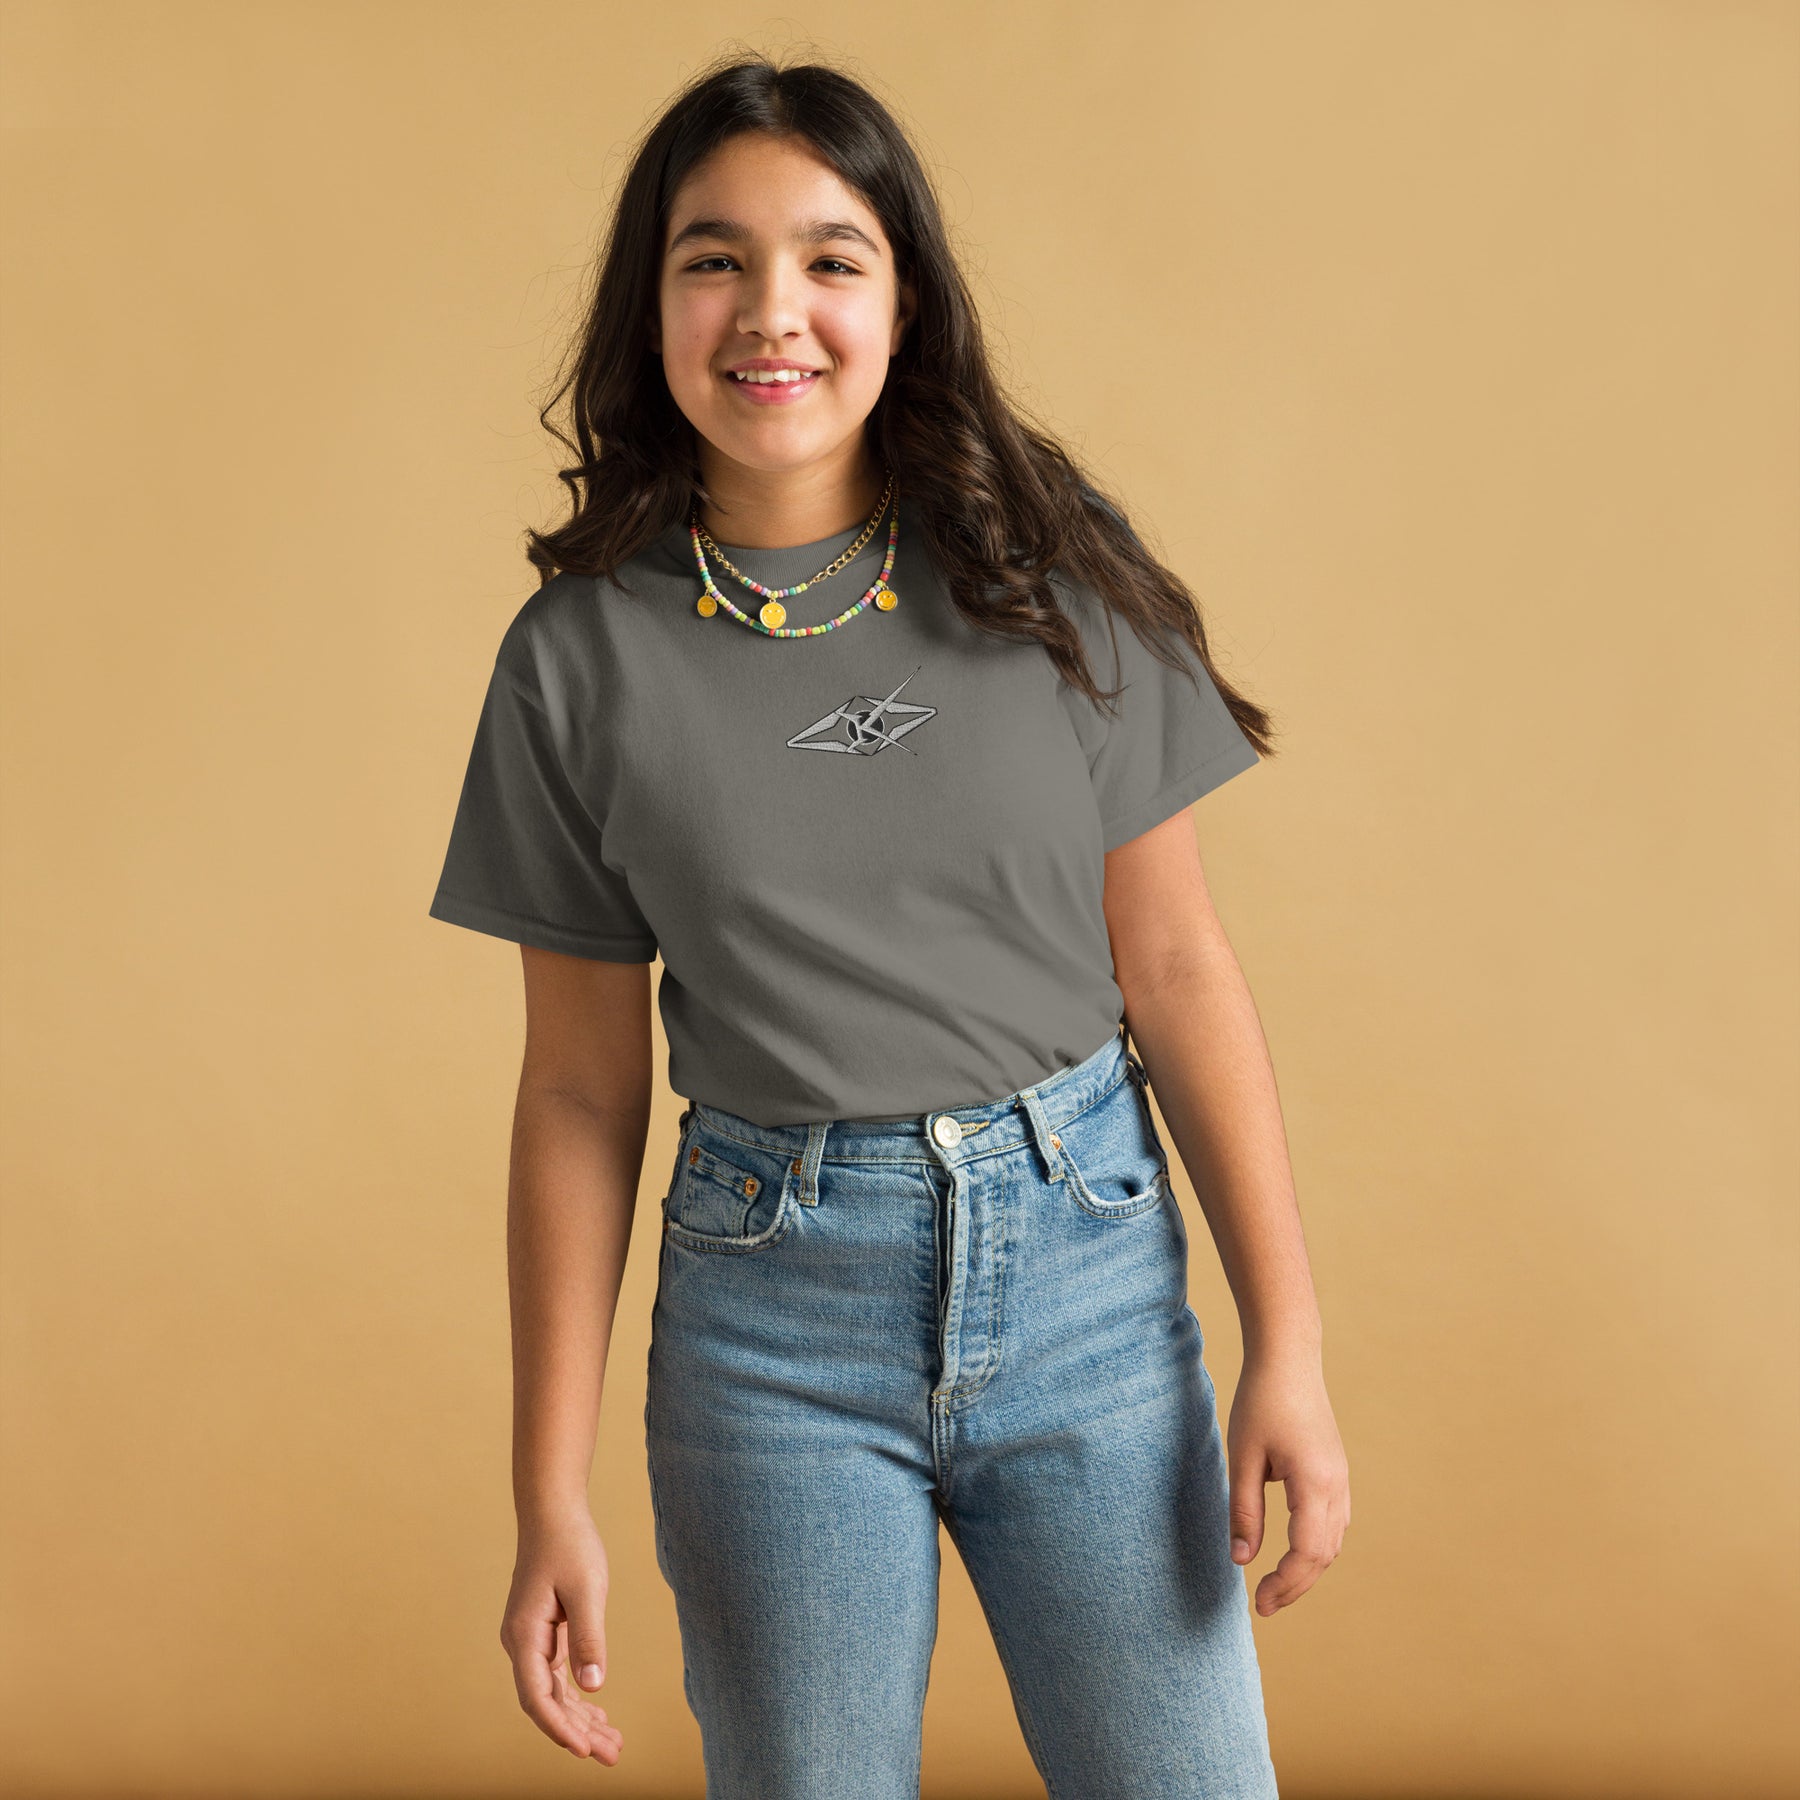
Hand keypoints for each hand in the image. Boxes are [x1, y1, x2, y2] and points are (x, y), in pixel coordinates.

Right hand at [499, 1508, 622, 1764]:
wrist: (553, 1512)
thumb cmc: (569, 1545)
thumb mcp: (586, 1590)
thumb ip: (588, 1638)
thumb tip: (593, 1686)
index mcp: (524, 1636)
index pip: (537, 1697)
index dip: (559, 1728)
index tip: (585, 1751)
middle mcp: (521, 1644)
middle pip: (546, 1702)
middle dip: (578, 1733)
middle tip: (613, 1756)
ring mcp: (530, 1641)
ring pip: (553, 1693)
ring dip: (580, 1720)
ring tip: (613, 1744)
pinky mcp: (543, 1634)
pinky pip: (557, 1677)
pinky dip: (577, 1697)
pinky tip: (598, 1714)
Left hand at [1226, 1348, 1349, 1615]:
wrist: (1289, 1358)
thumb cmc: (1261, 1401)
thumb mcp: (1243, 1456)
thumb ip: (1244, 1511)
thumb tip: (1241, 1560)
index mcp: (1314, 1483)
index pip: (1307, 1553)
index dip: (1285, 1584)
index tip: (1259, 1603)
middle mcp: (1337, 1486)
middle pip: (1324, 1555)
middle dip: (1296, 1585)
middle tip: (1264, 1604)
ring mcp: (1341, 1479)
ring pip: (1333, 1542)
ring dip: (1308, 1569)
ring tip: (1276, 1585)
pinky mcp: (1336, 1472)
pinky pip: (1334, 1523)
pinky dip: (1316, 1547)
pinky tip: (1294, 1554)